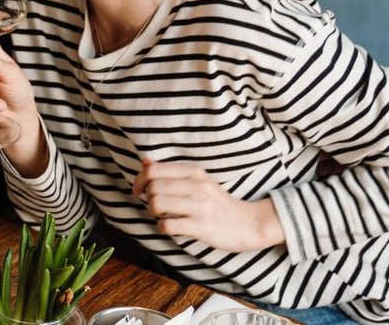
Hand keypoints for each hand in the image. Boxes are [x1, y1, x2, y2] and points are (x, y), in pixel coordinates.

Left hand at [131, 160, 284, 251]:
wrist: (249, 223)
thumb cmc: (218, 202)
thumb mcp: (199, 180)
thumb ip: (171, 172)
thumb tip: (145, 161)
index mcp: (194, 172)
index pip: (153, 170)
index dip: (139, 180)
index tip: (139, 190)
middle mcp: (196, 186)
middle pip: (153, 187)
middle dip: (147, 198)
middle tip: (155, 205)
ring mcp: (199, 206)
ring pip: (157, 204)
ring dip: (153, 212)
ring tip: (163, 215)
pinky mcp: (201, 226)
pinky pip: (167, 225)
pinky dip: (162, 228)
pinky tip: (170, 227)